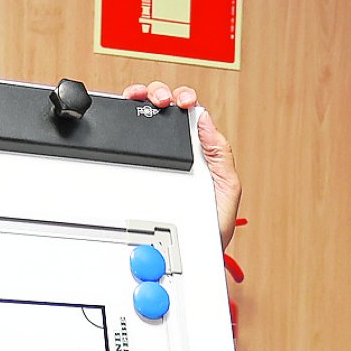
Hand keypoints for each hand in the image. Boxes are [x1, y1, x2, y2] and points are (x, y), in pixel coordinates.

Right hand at [124, 81, 240, 249]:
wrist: (192, 256)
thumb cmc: (210, 229)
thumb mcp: (227, 189)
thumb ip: (221, 154)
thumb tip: (206, 120)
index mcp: (201, 151)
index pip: (190, 114)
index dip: (183, 98)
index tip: (183, 101)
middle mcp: (178, 152)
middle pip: (164, 110)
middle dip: (159, 94)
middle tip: (160, 101)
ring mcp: (157, 161)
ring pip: (144, 119)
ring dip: (141, 100)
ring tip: (140, 100)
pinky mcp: (138, 172)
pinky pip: (129, 143)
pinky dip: (123, 123)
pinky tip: (123, 116)